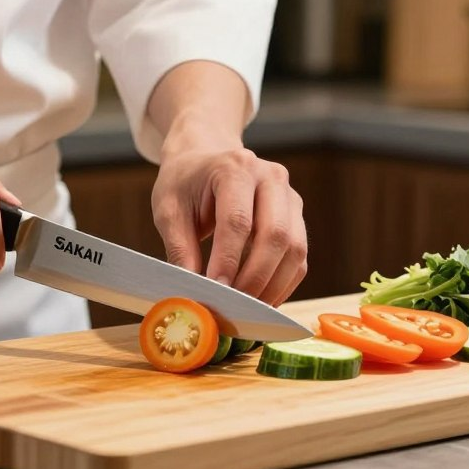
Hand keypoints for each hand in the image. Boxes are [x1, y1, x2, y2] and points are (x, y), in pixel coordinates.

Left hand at [151, 126, 306, 305]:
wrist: (204, 159)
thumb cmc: (184, 184)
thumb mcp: (168, 211)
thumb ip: (179, 249)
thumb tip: (193, 293)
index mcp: (234, 167)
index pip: (238, 220)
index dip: (228, 260)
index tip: (216, 290)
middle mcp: (270, 177)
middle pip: (276, 234)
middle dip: (256, 277)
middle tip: (234, 306)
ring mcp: (289, 196)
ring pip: (295, 249)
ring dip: (273, 286)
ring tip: (247, 309)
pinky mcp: (297, 217)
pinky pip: (300, 258)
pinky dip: (283, 284)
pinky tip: (261, 300)